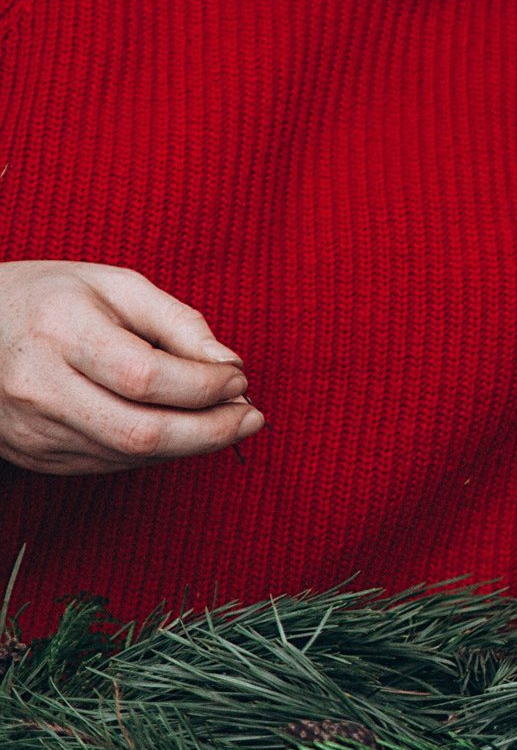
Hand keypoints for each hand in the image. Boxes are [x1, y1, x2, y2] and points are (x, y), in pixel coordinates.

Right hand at [0, 261, 263, 473]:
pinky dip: (154, 451)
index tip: (239, 377)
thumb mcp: (117, 286)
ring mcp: (32, 428)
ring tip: (223, 420)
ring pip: (128, 455)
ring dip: (189, 444)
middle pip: (141, 431)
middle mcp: (40, 386)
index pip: (145, 376)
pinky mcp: (33, 454)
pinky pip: (109, 463)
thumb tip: (228, 363)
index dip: (204, 385)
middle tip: (251, 417)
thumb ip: (179, 322)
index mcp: (61, 331)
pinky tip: (177, 428)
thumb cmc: (51, 297)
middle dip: (211, 431)